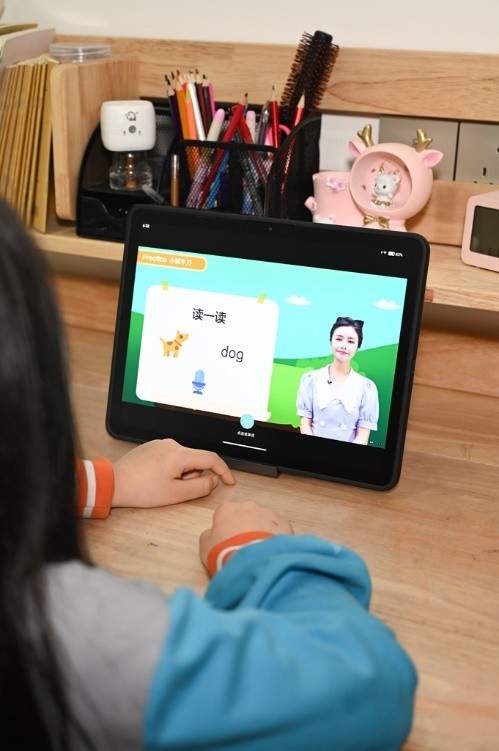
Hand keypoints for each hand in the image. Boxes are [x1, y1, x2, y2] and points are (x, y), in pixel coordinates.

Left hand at [112, 439, 234, 507]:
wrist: (113, 482)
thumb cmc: (141, 490)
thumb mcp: (176, 494)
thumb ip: (200, 487)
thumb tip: (213, 481)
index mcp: (180, 454)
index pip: (211, 459)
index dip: (224, 471)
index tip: (229, 482)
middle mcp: (172, 444)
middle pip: (196, 460)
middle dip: (194, 477)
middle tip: (178, 491)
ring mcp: (161, 444)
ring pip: (183, 460)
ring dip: (182, 474)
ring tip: (163, 486)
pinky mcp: (152, 448)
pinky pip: (171, 458)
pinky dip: (171, 469)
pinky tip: (156, 480)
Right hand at [199, 500, 292, 566]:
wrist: (252, 561)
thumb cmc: (225, 553)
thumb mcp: (205, 546)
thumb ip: (208, 536)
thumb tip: (212, 534)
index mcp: (226, 509)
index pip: (225, 514)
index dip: (226, 528)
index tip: (228, 541)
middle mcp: (248, 506)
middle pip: (246, 515)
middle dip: (246, 527)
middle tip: (244, 546)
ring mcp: (267, 513)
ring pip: (264, 521)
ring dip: (262, 532)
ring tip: (259, 551)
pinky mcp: (283, 523)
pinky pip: (280, 529)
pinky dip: (277, 537)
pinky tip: (272, 551)